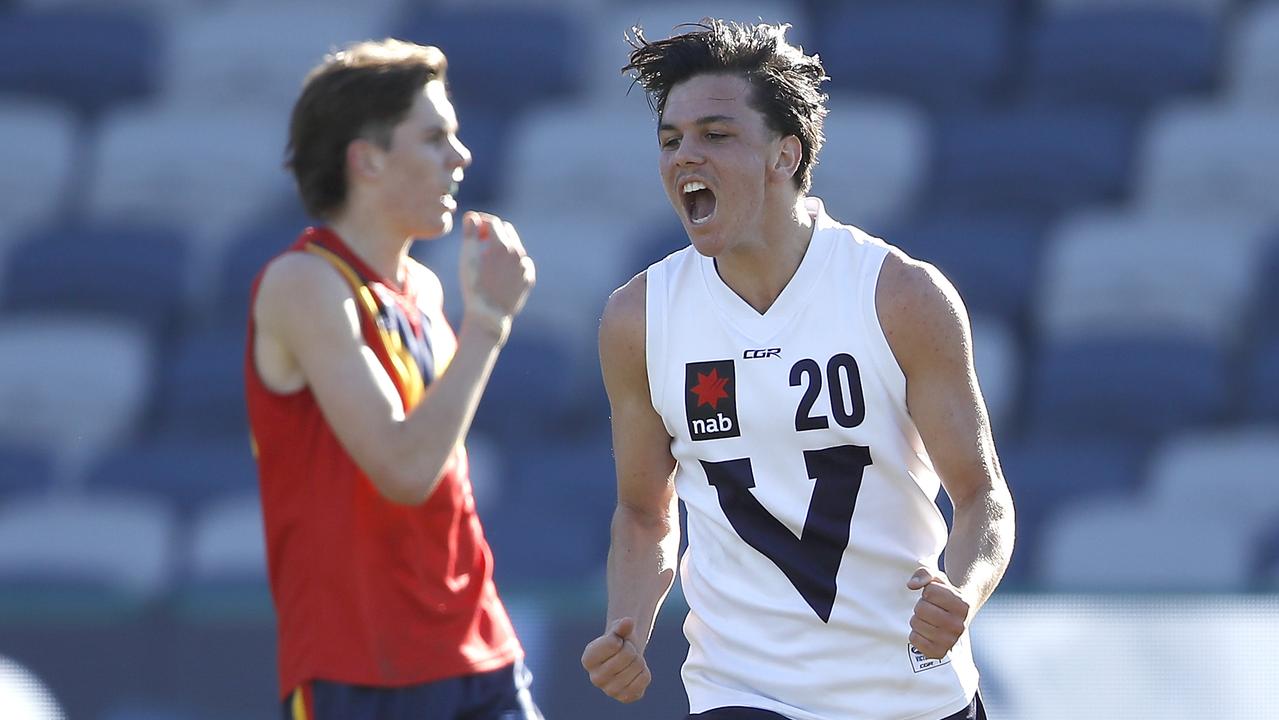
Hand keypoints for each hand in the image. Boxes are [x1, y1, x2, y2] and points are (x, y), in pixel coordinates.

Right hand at [459, 211, 534, 340]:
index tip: (473, 231)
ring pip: (515, 247)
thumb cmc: (474, 286)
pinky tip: (500, 273)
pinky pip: (522, 263)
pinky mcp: (529, 278)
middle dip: (493, 232)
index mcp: (502, 245)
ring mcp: (525, 267)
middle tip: (480, 242)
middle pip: (506, 230)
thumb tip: (472, 216)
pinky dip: (512, 263)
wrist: (488, 315)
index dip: (481, 223)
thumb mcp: (467, 258)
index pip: (493, 222)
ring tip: (488, 260)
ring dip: (502, 247)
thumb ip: (470, 234)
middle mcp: (518, 253)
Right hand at [581, 617, 650, 702]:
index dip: (620, 638)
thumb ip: (622, 626)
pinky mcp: (625, 697)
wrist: (625, 659)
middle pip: (626, 655)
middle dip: (631, 649)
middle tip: (627, 652)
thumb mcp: (618, 630)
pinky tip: (635, 673)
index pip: (613, 643)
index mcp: (588, 659)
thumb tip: (628, 621)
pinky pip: (644, 679)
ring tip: (631, 662)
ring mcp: (610, 691)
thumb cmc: (619, 642)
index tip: (617, 643)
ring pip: (637, 667)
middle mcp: (595, 678)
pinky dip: (644, 672)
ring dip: (639, 660)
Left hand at [906, 567, 970, 658]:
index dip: (928, 592)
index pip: (930, 592)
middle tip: (931, 609)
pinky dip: (915, 634)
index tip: (937, 597)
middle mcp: (959, 625)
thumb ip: (924, 574)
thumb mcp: (937, 579)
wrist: (956, 617)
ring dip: (917, 619)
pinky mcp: (939, 652)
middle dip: (921, 605)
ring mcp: (950, 641)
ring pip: (916, 623)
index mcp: (963, 605)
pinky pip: (914, 640)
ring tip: (929, 620)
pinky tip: (925, 631)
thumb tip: (911, 585)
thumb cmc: (945, 595)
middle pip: (921, 608)